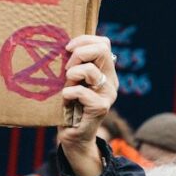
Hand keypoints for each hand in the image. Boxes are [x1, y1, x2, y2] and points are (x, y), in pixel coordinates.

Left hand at [57, 35, 117, 175]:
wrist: (74, 135)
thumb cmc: (69, 104)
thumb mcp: (72, 80)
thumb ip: (74, 64)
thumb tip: (64, 45)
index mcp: (106, 71)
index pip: (103, 43)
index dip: (84, 40)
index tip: (67, 48)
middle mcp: (111, 80)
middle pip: (102, 49)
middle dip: (79, 53)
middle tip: (66, 69)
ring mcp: (108, 94)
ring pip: (90, 70)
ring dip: (71, 75)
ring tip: (66, 86)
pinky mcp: (101, 107)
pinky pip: (81, 92)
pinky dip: (68, 94)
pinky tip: (65, 101)